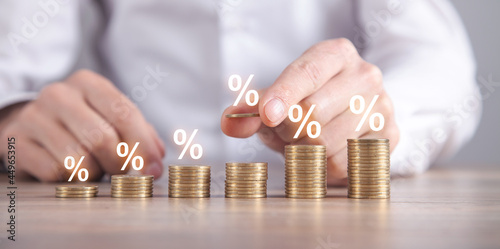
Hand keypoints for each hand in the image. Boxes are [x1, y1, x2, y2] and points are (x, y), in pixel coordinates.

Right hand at [0, 70, 164, 181]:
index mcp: (88, 83)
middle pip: (102, 139)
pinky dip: (69, 179)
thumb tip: (158, 156)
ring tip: (92, 167)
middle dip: (119, 164)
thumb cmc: (81, 123)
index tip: (154, 170)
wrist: (30, 124)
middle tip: (120, 170)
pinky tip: (69, 170)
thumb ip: (140, 133)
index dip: (143, 146)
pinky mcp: (16, 142)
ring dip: (94, 173)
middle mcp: (59, 94)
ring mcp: (34, 117)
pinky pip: (55, 171)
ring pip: (78, 159)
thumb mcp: (111, 118)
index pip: (124, 113)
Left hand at [221, 38, 398, 185]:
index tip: (268, 115)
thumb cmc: (311, 102)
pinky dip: (326, 167)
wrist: (356, 111)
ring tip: (308, 143)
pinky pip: (346, 163)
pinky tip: (327, 154)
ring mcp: (382, 104)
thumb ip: (252, 109)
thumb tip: (230, 122)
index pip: (306, 74)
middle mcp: (364, 74)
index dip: (283, 96)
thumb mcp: (279, 100)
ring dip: (306, 153)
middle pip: (313, 113)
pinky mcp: (390, 134)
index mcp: (335, 54)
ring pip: (328, 143)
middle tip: (287, 133)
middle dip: (289, 131)